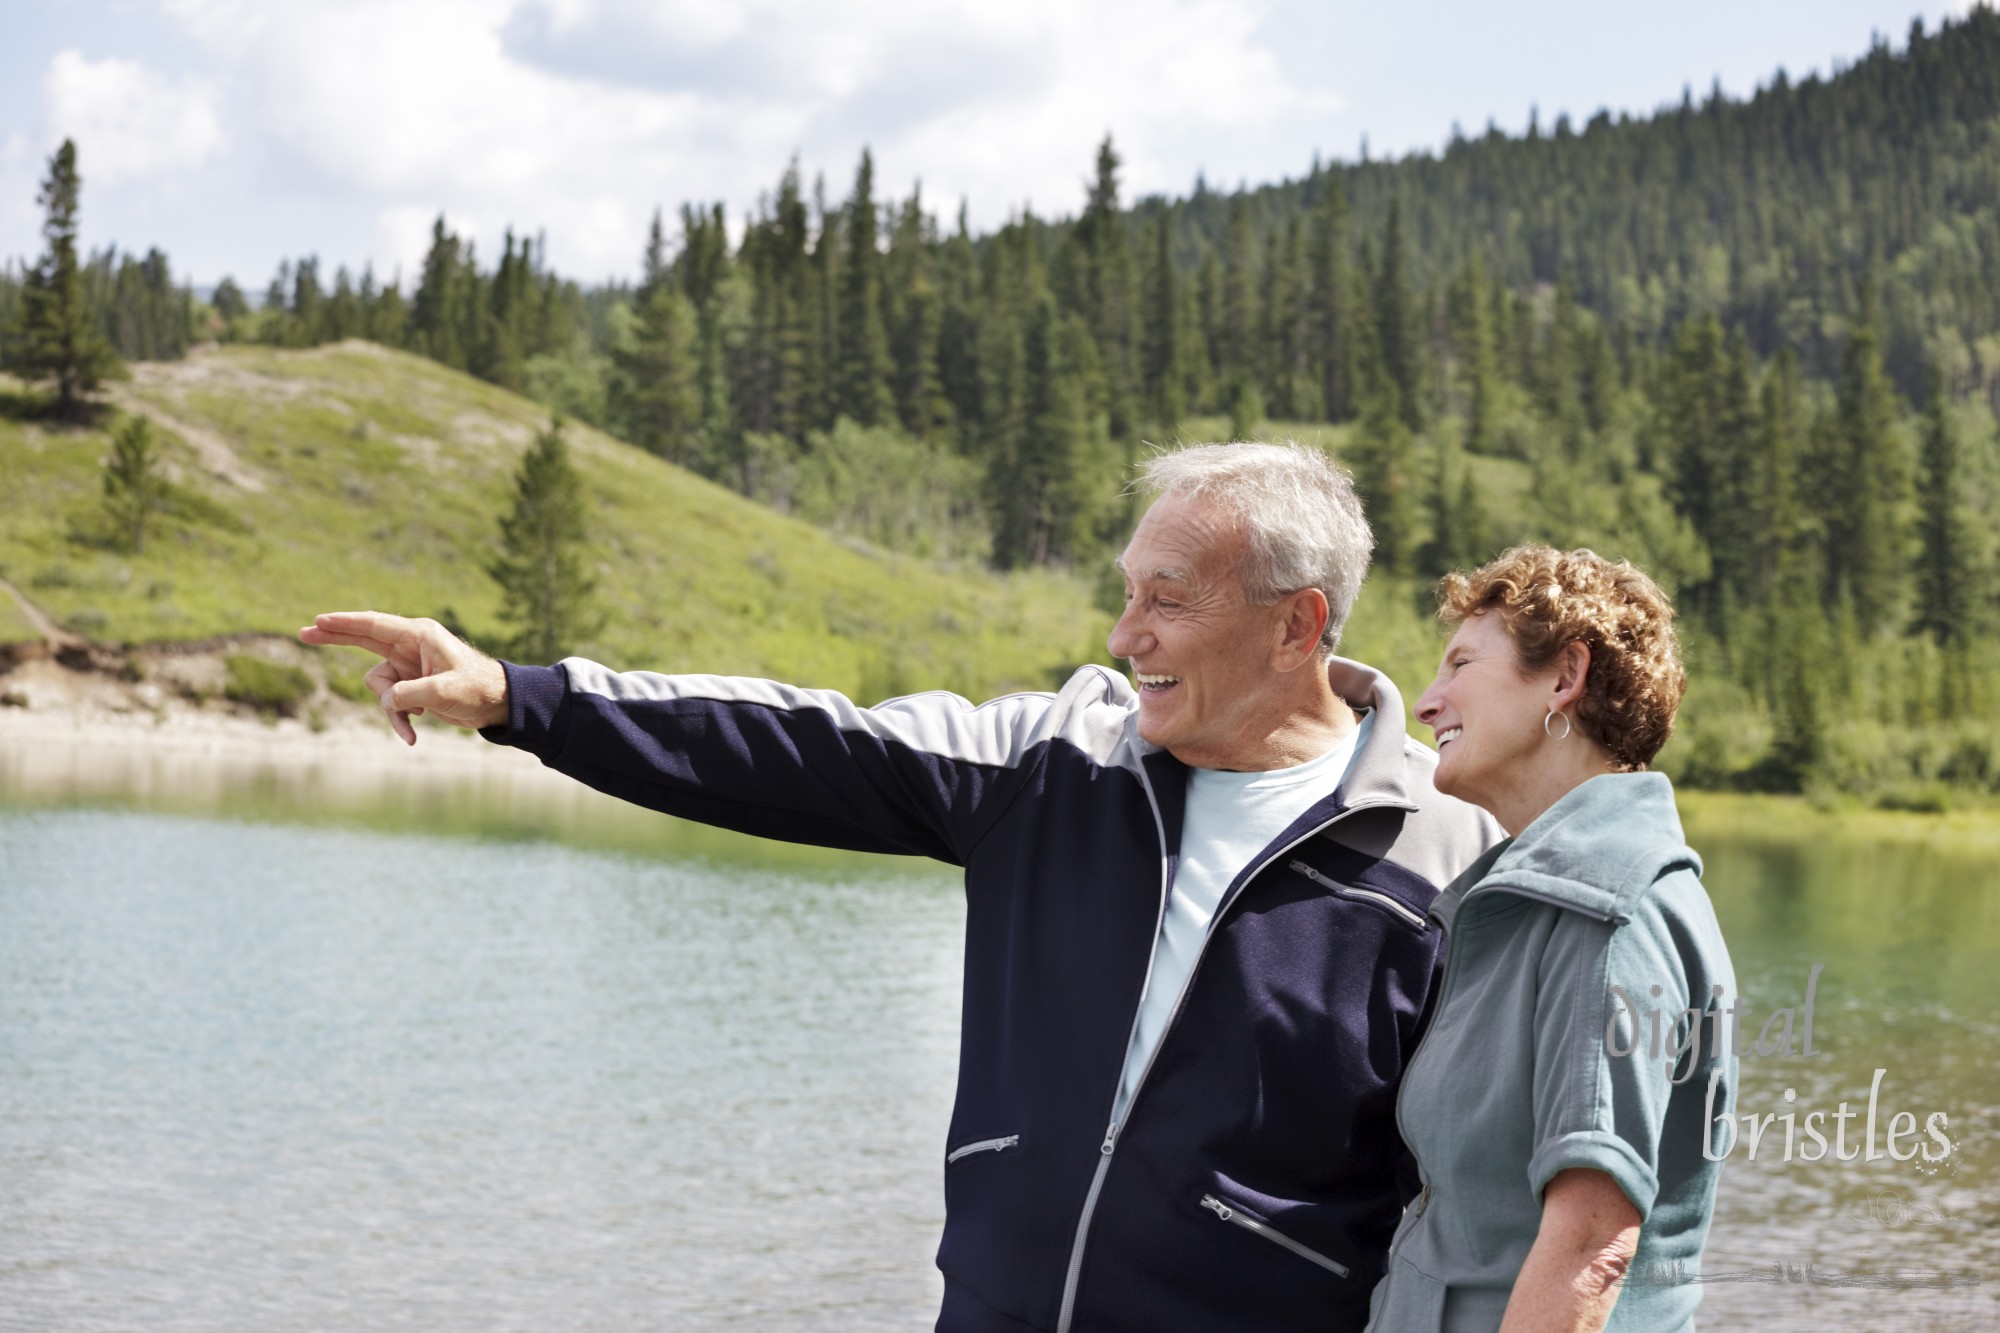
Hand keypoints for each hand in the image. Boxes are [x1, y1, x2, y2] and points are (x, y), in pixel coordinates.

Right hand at [299, 611, 509, 744]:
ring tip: (419, 714)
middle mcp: (410, 647)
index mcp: (419, 636)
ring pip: (378, 686)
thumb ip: (408, 693)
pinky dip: (398, 720)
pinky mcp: (411, 686)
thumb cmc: (477, 688)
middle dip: (336, 638)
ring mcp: (408, 666)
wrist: (497, 704)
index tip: (320, 621)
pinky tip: (412, 738)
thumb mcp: (443, 690)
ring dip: (392, 706)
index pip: (374, 625)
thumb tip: (387, 701)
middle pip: (363, 639)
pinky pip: (390, 703)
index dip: (345, 623)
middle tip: (304, 632)